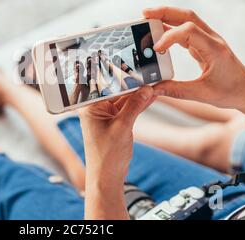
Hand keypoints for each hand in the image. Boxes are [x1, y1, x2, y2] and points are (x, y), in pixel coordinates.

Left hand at [78, 86, 154, 218]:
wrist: (107, 177)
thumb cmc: (106, 155)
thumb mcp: (122, 127)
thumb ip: (134, 106)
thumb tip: (146, 89)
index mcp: (90, 107)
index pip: (105, 86)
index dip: (120, 76)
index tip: (134, 67)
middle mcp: (96, 109)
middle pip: (116, 90)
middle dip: (132, 83)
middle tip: (148, 73)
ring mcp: (107, 115)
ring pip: (125, 99)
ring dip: (138, 93)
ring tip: (154, 82)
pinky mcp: (116, 122)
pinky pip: (129, 108)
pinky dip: (140, 103)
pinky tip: (151, 95)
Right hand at [144, 6, 244, 109]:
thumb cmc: (230, 92)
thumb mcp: (201, 94)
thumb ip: (175, 90)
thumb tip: (153, 88)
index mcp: (214, 49)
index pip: (188, 31)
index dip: (168, 36)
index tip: (156, 49)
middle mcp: (212, 39)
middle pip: (187, 16)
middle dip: (164, 12)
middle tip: (144, 13)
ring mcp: (209, 40)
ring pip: (187, 19)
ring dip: (167, 16)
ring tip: (148, 18)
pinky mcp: (205, 44)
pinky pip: (187, 30)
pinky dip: (171, 28)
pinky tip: (159, 32)